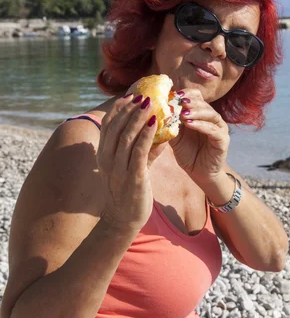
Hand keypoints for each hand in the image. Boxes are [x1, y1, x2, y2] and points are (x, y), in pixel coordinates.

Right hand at [96, 94, 165, 234]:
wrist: (123, 221)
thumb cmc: (127, 192)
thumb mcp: (131, 168)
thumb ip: (142, 151)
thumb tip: (158, 131)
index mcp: (103, 156)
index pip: (107, 127)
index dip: (118, 110)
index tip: (128, 97)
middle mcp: (107, 161)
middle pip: (116, 128)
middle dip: (129, 110)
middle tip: (142, 96)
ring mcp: (118, 170)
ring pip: (127, 137)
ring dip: (138, 118)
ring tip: (150, 104)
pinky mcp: (133, 178)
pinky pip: (139, 152)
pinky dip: (147, 136)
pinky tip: (155, 124)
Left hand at [170, 89, 229, 186]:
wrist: (200, 173)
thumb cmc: (188, 154)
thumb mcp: (175, 137)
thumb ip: (170, 124)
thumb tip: (157, 111)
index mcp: (201, 114)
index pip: (198, 97)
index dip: (187, 93)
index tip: (175, 94)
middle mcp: (212, 119)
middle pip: (204, 104)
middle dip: (190, 102)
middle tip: (179, 102)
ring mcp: (220, 129)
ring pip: (210, 114)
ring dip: (196, 112)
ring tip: (183, 114)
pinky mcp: (223, 140)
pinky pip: (213, 130)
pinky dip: (201, 125)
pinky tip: (189, 124)